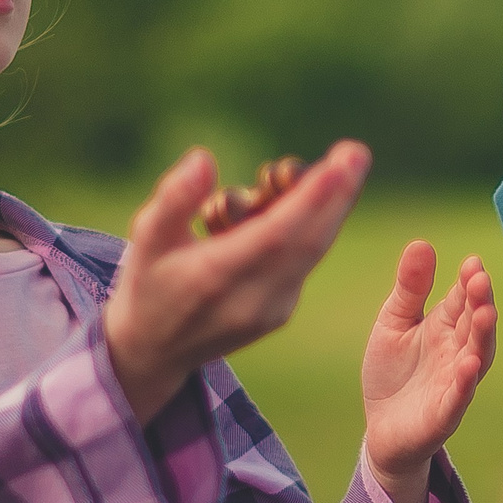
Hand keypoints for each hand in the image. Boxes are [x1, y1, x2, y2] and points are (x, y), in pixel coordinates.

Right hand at [103, 142, 371, 422]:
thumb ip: (174, 199)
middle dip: (337, 195)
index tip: (338, 165)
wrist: (153, 350)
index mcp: (214, 278)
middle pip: (308, 242)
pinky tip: (322, 193)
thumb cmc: (148, 281)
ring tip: (348, 163)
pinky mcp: (281, 311)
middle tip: (356, 151)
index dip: (310, 199)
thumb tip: (205, 159)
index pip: (275, 235)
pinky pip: (306, 261)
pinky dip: (316, 225)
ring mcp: (271, 310)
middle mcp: (251, 299)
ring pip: (313, 251)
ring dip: (333, 207)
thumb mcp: (146, 238)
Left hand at [360, 242, 497, 502]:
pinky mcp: (445, 412)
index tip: (472, 262)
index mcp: (446, 325)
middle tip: (480, 280)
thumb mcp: (394, 322)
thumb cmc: (393, 372)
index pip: (463, 298)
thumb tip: (421, 242)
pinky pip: (459, 396)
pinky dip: (466, 382)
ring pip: (477, 356)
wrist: (381, 428)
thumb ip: (410, 288)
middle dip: (480, 301)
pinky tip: (469, 365)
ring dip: (484, 336)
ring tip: (486, 313)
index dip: (469, 281)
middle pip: (475, 322)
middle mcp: (458, 350)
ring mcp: (455, 381)